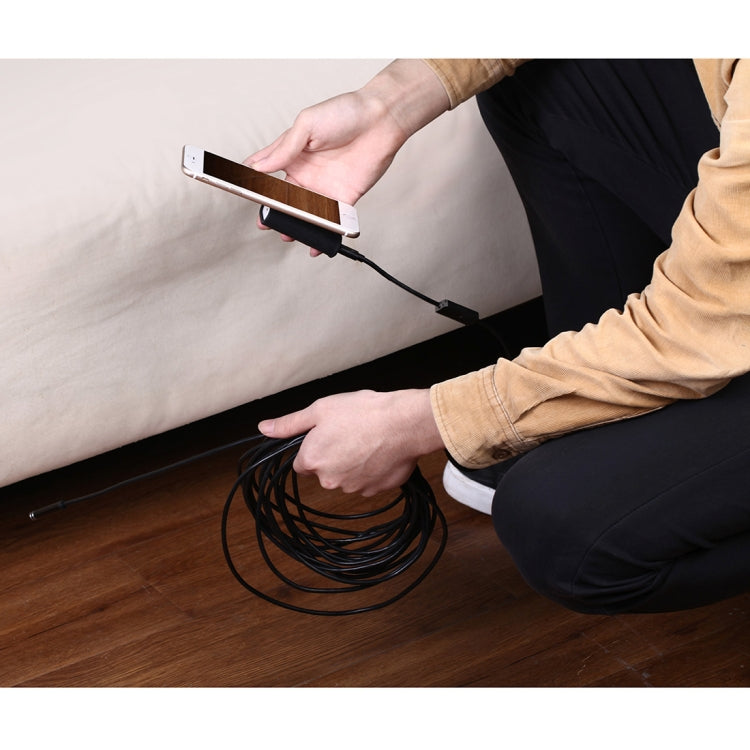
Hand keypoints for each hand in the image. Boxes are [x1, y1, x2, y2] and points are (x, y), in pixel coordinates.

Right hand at [245, 60, 449, 254]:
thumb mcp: (307, 124)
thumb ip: (284, 148)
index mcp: (293, 154)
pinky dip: (323, 235)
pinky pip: (331, 221)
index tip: (245, 195)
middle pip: (284, 199)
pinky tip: (314, 244)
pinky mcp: (344, 198)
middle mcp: (306, 173)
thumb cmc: (345, 112)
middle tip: (265, 223)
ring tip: (287, 235)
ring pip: (305, 214)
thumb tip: (260, 166)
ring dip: (295, 226)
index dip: (255, 184)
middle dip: (273, 214)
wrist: (381, 120)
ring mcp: (324, 188)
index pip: (267, 173)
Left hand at [258, 389, 444, 496]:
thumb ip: (290, 423)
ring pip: (348, 477)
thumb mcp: (320, 409)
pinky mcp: (376, 490)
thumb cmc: (363, 412)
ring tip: (368, 440)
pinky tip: (381, 451)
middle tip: (350, 433)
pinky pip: (369, 481)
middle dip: (334, 456)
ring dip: (354, 464)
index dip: (315, 447)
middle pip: (325, 471)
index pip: (303, 463)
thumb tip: (264, 428)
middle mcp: (330, 480)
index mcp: (313, 460)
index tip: (329, 434)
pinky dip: (373, 469)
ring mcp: (354, 488)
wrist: (404, 423)